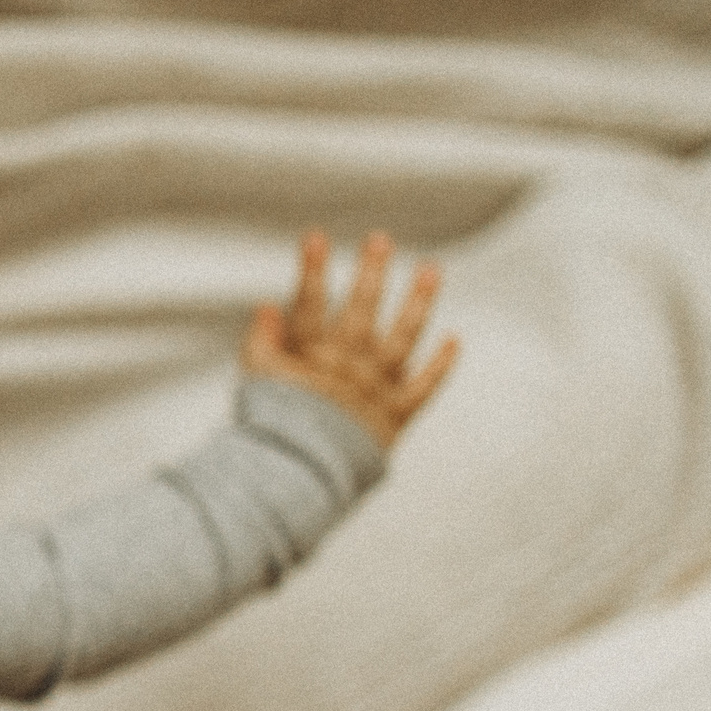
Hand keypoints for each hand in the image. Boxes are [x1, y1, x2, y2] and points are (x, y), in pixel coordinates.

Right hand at [242, 231, 458, 449]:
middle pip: (363, 309)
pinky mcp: (395, 414)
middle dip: (372, 271)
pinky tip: (454, 339)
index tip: (316, 238)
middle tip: (381, 240)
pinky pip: (424, 387)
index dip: (312, 270)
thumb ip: (260, 341)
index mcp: (310, 355)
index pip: (309, 303)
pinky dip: (440, 365)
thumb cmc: (273, 425)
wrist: (300, 472)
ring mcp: (374, 386)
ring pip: (402, 337)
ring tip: (431, 269)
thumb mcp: (255, 380)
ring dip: (419, 301)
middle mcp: (347, 363)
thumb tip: (266, 307)